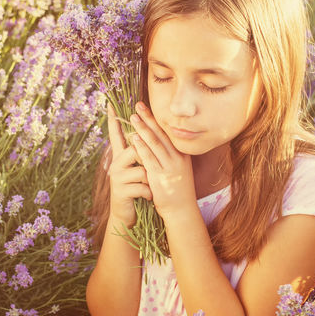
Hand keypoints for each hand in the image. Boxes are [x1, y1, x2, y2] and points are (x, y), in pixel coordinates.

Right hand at [105, 103, 151, 228]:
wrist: (127, 216)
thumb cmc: (136, 189)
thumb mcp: (138, 170)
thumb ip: (139, 154)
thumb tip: (146, 135)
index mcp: (120, 157)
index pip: (116, 134)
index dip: (113, 119)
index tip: (110, 102)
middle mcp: (115, 164)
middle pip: (134, 149)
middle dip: (145, 158)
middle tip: (147, 166)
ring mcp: (116, 178)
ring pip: (141, 169)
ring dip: (149, 180)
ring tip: (148, 187)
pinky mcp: (120, 191)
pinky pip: (141, 185)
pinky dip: (149, 193)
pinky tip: (147, 198)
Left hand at [129, 101, 196, 220]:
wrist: (181, 210)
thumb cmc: (177, 190)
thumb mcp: (179, 169)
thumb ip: (171, 155)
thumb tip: (160, 142)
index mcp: (182, 154)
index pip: (168, 133)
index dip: (156, 119)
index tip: (147, 107)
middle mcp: (177, 158)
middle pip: (161, 133)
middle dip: (149, 118)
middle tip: (138, 105)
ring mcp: (170, 166)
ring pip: (155, 143)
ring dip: (143, 128)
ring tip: (133, 116)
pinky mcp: (161, 176)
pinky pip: (150, 158)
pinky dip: (141, 147)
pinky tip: (133, 138)